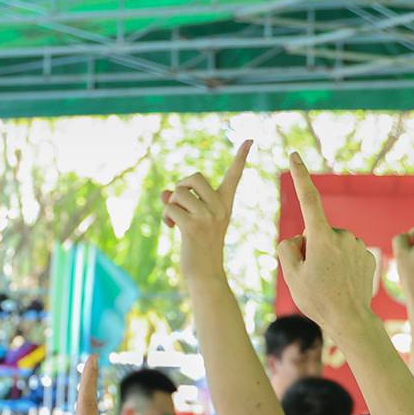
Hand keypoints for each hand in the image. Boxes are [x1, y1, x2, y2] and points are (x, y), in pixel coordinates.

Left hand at [161, 140, 250, 280]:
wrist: (205, 274)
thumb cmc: (199, 247)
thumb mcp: (194, 220)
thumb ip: (182, 203)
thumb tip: (165, 193)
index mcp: (225, 204)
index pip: (234, 176)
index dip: (241, 157)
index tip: (249, 140)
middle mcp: (220, 208)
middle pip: (195, 177)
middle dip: (181, 186)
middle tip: (179, 202)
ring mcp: (208, 217)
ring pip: (178, 193)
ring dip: (171, 206)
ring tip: (175, 222)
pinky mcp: (193, 227)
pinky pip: (171, 208)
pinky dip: (166, 217)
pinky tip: (171, 228)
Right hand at [277, 152, 378, 337]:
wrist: (352, 320)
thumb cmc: (318, 300)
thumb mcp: (291, 275)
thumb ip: (287, 248)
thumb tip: (298, 238)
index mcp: (322, 238)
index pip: (309, 199)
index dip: (300, 176)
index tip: (294, 156)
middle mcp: (342, 236)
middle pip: (316, 232)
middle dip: (309, 247)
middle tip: (311, 276)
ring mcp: (358, 245)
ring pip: (331, 243)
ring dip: (325, 256)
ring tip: (328, 282)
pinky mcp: (368, 255)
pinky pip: (346, 253)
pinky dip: (341, 263)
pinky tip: (343, 282)